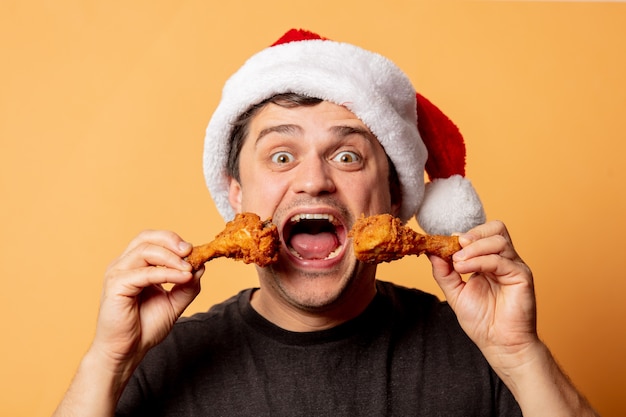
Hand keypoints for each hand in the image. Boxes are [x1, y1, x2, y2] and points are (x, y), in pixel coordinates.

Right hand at [91, 230, 202, 374]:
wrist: (127, 352)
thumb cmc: (144, 327)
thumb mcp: (174, 303)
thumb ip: (187, 286)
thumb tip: (201, 266)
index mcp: (135, 266)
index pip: (153, 240)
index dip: (174, 241)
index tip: (196, 251)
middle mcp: (123, 265)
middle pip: (146, 238)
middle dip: (171, 241)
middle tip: (191, 251)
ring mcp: (117, 274)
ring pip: (145, 251)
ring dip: (172, 257)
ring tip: (189, 268)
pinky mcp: (116, 287)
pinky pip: (144, 273)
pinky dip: (167, 273)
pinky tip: (183, 277)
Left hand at [429, 220, 537, 363]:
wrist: (499, 344)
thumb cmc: (482, 321)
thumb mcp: (455, 292)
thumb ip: (444, 271)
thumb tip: (432, 251)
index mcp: (490, 260)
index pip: (482, 234)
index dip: (463, 236)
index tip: (444, 246)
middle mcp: (505, 260)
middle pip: (496, 228)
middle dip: (473, 234)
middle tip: (455, 247)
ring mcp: (515, 267)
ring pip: (498, 240)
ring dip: (473, 248)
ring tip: (458, 264)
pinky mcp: (522, 276)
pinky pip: (501, 260)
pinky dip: (480, 261)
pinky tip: (465, 270)